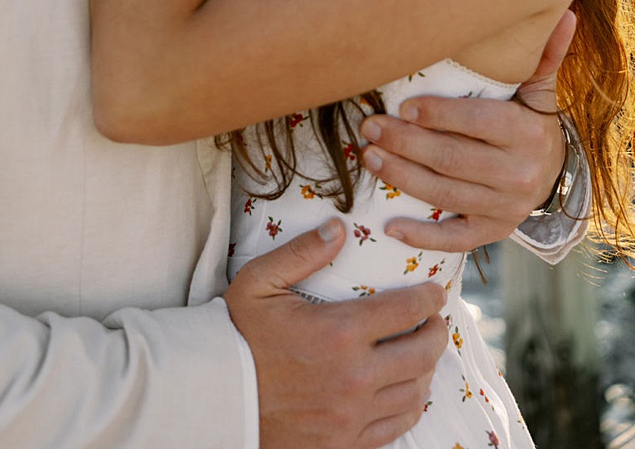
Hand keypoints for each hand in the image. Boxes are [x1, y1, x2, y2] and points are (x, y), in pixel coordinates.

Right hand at [226, 219, 446, 447]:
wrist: (218, 395)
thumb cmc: (237, 334)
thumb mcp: (258, 283)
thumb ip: (300, 254)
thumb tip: (339, 228)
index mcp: (338, 332)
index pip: (406, 310)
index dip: (429, 297)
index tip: (435, 291)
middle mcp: (355, 375)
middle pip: (423, 352)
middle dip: (437, 331)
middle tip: (436, 320)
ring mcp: (354, 412)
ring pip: (416, 390)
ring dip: (427, 368)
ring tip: (422, 352)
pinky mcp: (348, 439)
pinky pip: (398, 423)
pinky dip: (411, 404)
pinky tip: (407, 389)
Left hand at [358, 10, 574, 249]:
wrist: (547, 173)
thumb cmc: (524, 121)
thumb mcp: (535, 91)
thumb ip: (540, 57)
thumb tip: (562, 14)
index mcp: (526, 134)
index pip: (479, 123)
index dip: (439, 116)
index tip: (402, 106)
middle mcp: (519, 174)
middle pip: (454, 160)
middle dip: (406, 143)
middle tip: (368, 127)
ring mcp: (505, 207)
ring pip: (447, 195)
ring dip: (403, 178)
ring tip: (369, 157)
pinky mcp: (491, 231)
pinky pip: (455, 239)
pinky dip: (423, 236)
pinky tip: (390, 227)